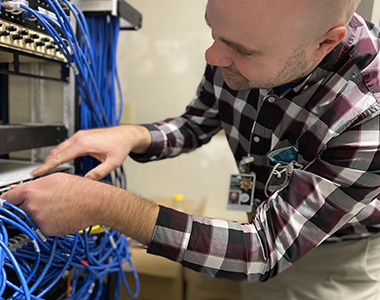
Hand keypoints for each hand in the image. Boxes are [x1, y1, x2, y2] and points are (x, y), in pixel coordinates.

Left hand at [1, 172, 159, 243]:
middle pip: (18, 210)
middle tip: (41, 204)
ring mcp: (39, 219)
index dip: (5, 200)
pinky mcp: (47, 230)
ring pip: (31, 219)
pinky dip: (49, 223)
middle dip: (24, 207)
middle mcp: (32, 206)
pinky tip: (61, 215)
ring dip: (39, 215)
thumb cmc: (81, 189)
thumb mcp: (55, 178)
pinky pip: (42, 227)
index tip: (4, 203)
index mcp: (32, 191)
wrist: (95, 202)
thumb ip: (35, 185)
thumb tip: (21, 190)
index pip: (7, 198)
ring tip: (57, 207)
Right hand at [32, 125, 151, 179]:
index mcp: (84, 143)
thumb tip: (85, 182)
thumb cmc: (121, 146)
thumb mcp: (112, 163)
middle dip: (46, 163)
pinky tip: (59, 160)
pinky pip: (66, 145)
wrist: (127, 135)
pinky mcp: (82, 136)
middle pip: (56, 151)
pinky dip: (60, 153)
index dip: (47, 166)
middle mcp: (80, 137)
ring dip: (52, 158)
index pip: (60, 156)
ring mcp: (80, 135)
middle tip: (38, 174)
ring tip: (46, 170)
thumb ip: (98, 173)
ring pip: (60, 147)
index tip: (37, 173)